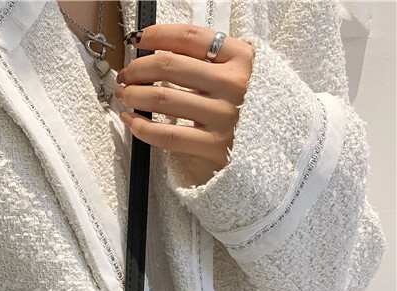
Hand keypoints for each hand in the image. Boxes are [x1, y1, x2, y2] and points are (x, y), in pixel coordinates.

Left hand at [115, 24, 253, 174]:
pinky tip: (130, 120)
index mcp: (240, 57)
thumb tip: (162, 47)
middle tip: (126, 74)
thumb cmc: (250, 105)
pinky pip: (167, 135)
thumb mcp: (241, 71)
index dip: (157, 34)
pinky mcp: (213, 145)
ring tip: (125, 95)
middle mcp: (233, 83)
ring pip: (163, 99)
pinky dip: (141, 127)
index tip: (137, 38)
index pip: (190, 37)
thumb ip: (212, 57)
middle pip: (169, 65)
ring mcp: (223, 115)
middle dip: (138, 67)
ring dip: (134, 95)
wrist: (276, 146)